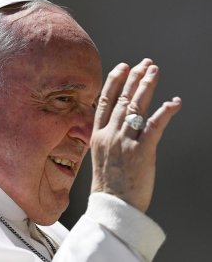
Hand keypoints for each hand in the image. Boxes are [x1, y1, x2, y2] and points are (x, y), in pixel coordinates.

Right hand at [90, 58, 181, 211]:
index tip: (122, 68)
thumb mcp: (100, 158)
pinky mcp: (141, 152)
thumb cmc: (108, 186)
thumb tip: (116, 127)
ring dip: (147, 87)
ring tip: (155, 71)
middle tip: (145, 64)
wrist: (111, 207)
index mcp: (97, 136)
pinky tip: (174, 102)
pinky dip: (165, 113)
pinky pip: (154, 127)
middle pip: (122, 99)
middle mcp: (109, 135)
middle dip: (134, 78)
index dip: (114, 82)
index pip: (104, 102)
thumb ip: (106, 139)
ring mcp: (125, 142)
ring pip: (136, 108)